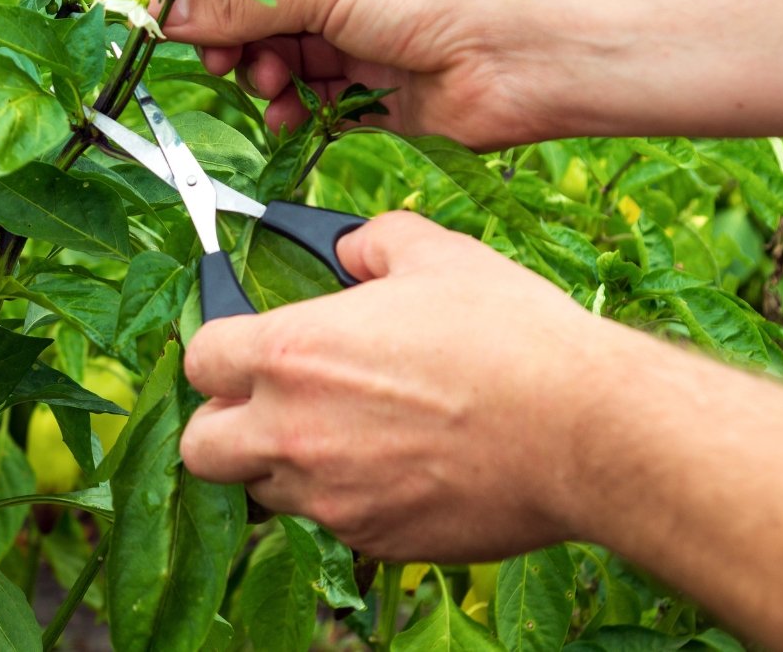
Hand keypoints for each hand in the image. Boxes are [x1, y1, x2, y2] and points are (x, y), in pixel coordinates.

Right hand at [163, 0, 557, 149]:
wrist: (530, 48)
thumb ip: (242, 3)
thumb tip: (168, 14)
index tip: (175, 22)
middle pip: (264, 15)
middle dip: (238, 41)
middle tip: (221, 62)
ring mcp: (365, 41)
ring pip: (285, 63)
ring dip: (265, 79)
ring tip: (272, 88)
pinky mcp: (378, 96)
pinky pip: (316, 106)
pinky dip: (295, 114)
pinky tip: (289, 119)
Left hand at [179, 211, 608, 561]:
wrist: (584, 431)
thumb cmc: (510, 338)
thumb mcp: (436, 256)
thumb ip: (371, 243)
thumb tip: (348, 248)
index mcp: (290, 355)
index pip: (199, 360)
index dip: (220, 352)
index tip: (246, 348)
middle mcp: (291, 433)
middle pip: (201, 447)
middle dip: (223, 425)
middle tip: (269, 406)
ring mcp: (330, 496)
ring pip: (266, 492)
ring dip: (286, 465)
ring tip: (346, 436)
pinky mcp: (374, 539)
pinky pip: (334, 523)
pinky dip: (349, 500)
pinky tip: (400, 468)